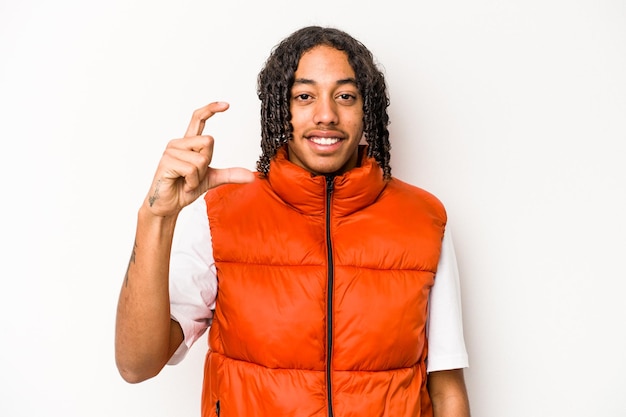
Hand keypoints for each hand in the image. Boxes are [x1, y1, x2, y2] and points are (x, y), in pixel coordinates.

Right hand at [143, 102, 254, 216]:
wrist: (169, 205)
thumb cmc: (185, 188)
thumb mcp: (212, 179)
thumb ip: (230, 174)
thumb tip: (251, 176)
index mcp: (188, 143)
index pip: (198, 119)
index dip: (211, 109)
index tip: (226, 105)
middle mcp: (179, 143)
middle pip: (208, 142)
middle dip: (207, 163)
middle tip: (194, 176)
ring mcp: (171, 151)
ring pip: (201, 158)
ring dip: (199, 176)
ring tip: (187, 181)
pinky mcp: (167, 162)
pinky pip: (192, 169)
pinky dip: (192, 182)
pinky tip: (183, 185)